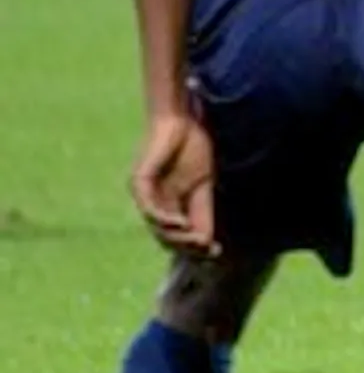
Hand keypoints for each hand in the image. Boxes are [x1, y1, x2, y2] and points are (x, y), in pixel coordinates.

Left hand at [130, 110, 218, 254]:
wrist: (182, 119)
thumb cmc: (194, 147)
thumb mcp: (203, 185)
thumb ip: (203, 211)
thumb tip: (206, 241)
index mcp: (168, 204)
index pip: (177, 235)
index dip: (194, 247)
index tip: (215, 252)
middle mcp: (152, 203)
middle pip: (165, 236)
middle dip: (186, 246)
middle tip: (206, 249)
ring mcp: (144, 193)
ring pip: (156, 227)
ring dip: (176, 236)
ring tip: (196, 240)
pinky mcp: (139, 181)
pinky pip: (148, 208)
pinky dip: (163, 219)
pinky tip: (179, 223)